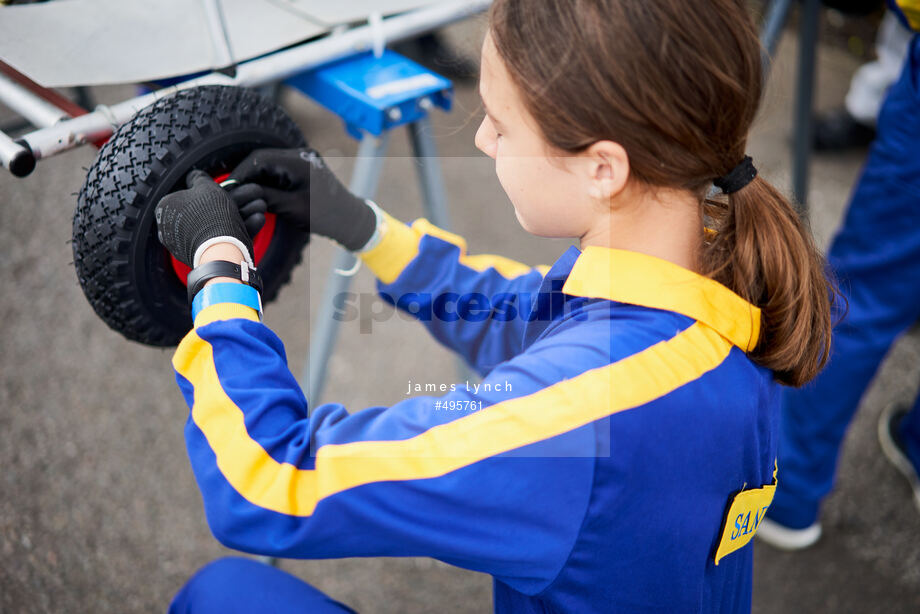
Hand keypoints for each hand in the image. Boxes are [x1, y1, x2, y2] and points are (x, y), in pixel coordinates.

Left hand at [155, 170, 253, 266]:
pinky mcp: (205, 256)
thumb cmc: (209, 215)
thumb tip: (194, 176)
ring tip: (259, 206)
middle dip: (232, 202)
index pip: (187, 194)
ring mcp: (187, 244)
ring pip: (217, 224)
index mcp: (165, 208)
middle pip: (205, 210)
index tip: (224, 189)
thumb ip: (198, 178)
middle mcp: (172, 228)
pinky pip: (221, 239)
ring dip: (241, 214)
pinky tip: (256, 219)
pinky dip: (240, 229)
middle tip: (249, 196)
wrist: (220, 250)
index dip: (208, 191)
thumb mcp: (205, 185)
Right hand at [228, 148, 377, 250]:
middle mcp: (300, 155)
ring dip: (256, 177)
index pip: (259, 160)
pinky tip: (259, 192)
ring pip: (269, 164)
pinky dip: (267, 179)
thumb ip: (266, 197)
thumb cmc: (324, 216)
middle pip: (262, 159)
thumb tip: (241, 192)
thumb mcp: (291, 208)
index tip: (229, 187)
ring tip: (244, 193)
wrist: (349, 218)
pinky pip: (279, 169)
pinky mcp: (302, 167)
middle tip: (233, 191)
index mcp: (298, 161)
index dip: (241, 173)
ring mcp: (302, 159)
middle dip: (246, 175)